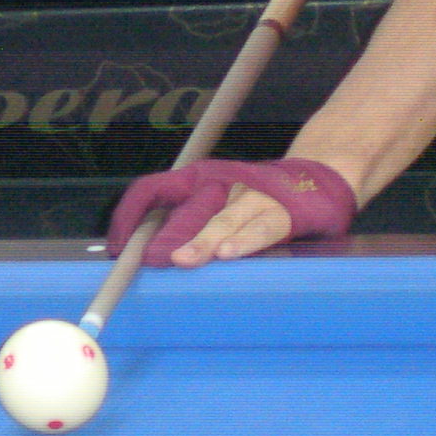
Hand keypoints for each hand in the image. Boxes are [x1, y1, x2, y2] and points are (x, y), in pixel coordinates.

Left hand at [102, 157, 358, 267]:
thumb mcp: (218, 201)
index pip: (156, 189)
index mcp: (200, 179)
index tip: (117, 243)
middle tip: (151, 260)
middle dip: (167, 236)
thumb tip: (147, 253)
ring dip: (203, 241)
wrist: (318, 175)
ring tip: (185, 259)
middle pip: (188, 209)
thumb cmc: (256, 197)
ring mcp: (253, 197)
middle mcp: (223, 184)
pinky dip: (244, 241)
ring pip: (223, 221)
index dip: (133, 212)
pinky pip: (260, 229)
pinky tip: (229, 254)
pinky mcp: (282, 213)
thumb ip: (188, 221)